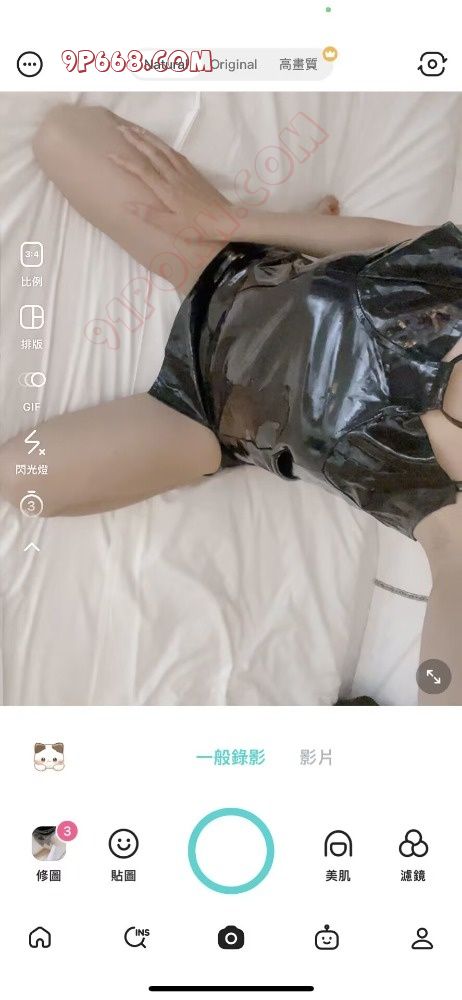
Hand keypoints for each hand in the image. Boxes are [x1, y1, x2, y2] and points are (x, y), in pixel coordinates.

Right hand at [109, 124, 232, 240]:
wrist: (226, 219)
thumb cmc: (199, 227)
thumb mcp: (173, 227)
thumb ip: (150, 216)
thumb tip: (127, 206)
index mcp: (166, 190)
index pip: (141, 170)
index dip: (125, 161)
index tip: (110, 154)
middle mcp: (174, 176)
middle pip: (151, 152)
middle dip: (134, 139)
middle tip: (120, 128)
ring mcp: (184, 172)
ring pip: (163, 149)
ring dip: (148, 137)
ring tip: (135, 129)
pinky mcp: (193, 172)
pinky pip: (174, 153)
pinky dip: (163, 145)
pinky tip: (159, 143)